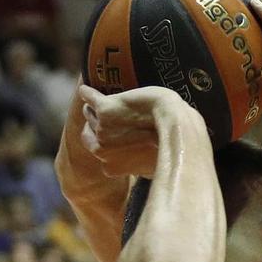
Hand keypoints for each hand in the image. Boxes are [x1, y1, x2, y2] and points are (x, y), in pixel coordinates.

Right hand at [78, 83, 201, 178]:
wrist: (175, 127)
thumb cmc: (170, 147)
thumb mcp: (155, 168)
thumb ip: (140, 169)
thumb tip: (142, 172)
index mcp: (112, 168)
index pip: (98, 153)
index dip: (106, 143)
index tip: (113, 137)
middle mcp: (102, 150)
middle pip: (91, 133)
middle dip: (97, 126)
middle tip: (106, 118)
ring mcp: (101, 129)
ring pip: (90, 114)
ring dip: (96, 108)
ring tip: (101, 102)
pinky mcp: (104, 109)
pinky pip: (89, 98)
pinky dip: (88, 93)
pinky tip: (86, 90)